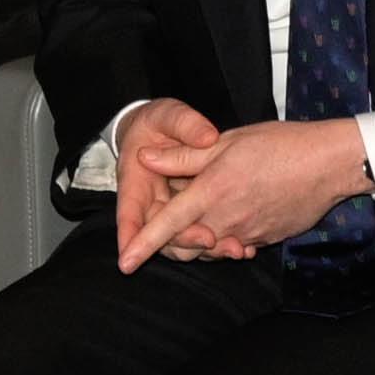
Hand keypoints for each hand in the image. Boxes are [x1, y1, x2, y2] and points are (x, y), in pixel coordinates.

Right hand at [112, 97, 221, 259]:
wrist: (163, 128)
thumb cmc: (160, 121)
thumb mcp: (168, 115)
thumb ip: (185, 124)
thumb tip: (207, 137)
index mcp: (136, 181)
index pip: (129, 214)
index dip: (131, 236)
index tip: (129, 259)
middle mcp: (151, 203)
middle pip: (161, 234)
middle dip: (184, 242)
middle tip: (211, 241)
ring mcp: (172, 211)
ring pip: (183, 240)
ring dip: (206, 248)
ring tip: (237, 248)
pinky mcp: (191, 214)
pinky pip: (201, 232)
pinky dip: (221, 241)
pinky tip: (246, 245)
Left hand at [119, 115, 367, 269]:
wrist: (329, 165)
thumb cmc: (281, 146)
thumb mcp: (227, 142)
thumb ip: (183, 156)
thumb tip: (146, 158)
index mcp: (211, 191)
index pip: (167, 225)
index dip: (142, 244)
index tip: (124, 262)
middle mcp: (226, 219)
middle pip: (187, 242)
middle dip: (175, 239)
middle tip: (174, 220)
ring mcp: (247, 233)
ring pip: (213, 245)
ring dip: (204, 235)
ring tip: (212, 211)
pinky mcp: (265, 239)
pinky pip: (237, 243)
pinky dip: (230, 233)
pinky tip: (240, 211)